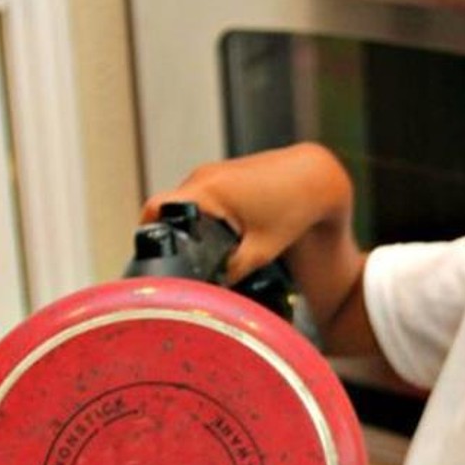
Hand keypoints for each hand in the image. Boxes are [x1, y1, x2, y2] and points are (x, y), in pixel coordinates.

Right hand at [141, 143, 352, 284]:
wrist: (316, 177)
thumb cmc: (293, 209)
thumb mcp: (262, 250)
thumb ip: (233, 271)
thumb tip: (213, 292)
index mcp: (207, 190)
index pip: (156, 209)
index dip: (148, 234)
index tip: (150, 259)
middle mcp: (204, 177)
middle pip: (170, 210)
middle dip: (172, 236)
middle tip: (178, 264)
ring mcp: (213, 172)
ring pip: (187, 204)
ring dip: (191, 226)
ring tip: (201, 251)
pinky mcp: (225, 175)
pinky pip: (203, 198)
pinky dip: (205, 216)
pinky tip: (218, 236)